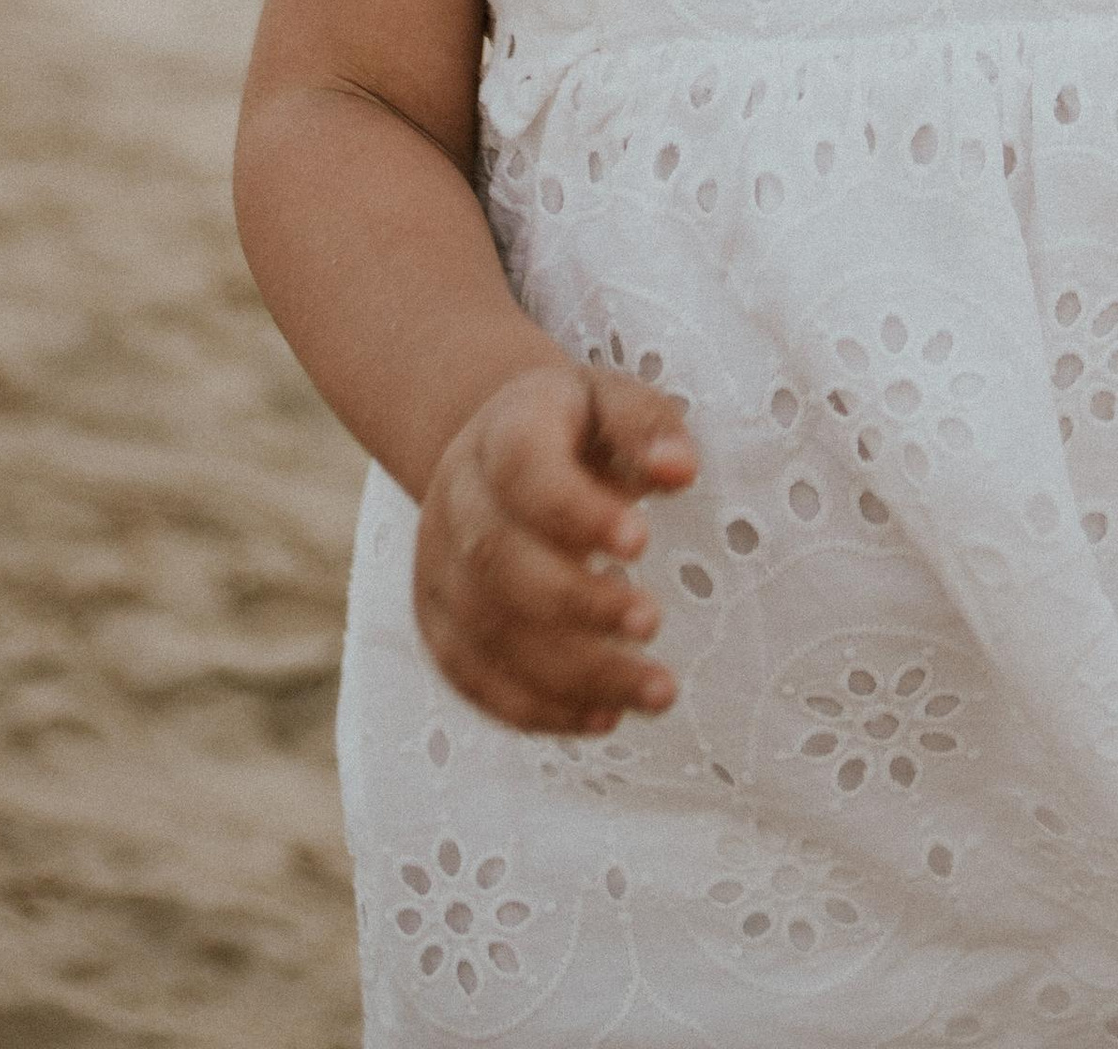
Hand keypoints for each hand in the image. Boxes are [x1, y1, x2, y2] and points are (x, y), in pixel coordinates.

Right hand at [414, 364, 699, 735]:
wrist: (499, 449)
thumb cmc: (575, 429)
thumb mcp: (613, 400)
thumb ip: (647, 426)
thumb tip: (679, 468)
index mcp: (501, 433)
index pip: (523, 470)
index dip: (576, 510)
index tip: (642, 542)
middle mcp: (456, 500)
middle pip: (499, 561)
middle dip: (578, 604)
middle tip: (653, 623)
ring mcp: (439, 567)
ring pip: (489, 634)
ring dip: (574, 674)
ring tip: (657, 691)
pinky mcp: (439, 625)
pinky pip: (475, 680)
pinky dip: (538, 708)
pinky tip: (604, 716)